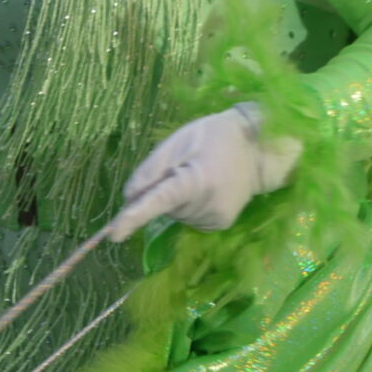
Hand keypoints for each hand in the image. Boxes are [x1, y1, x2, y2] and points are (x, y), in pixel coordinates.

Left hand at [107, 104, 300, 241]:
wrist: (258, 149)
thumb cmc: (213, 136)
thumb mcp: (178, 140)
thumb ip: (151, 170)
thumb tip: (128, 199)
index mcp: (196, 178)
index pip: (159, 200)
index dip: (134, 217)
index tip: (113, 234)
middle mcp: (207, 204)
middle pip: (164, 207)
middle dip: (164, 190)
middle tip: (185, 166)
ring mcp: (216, 218)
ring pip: (175, 215)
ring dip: (178, 199)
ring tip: (200, 174)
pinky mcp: (220, 225)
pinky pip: (188, 219)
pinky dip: (189, 207)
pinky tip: (207, 189)